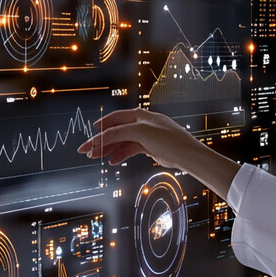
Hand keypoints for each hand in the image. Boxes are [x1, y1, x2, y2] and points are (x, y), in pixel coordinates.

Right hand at [77, 108, 199, 167]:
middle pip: (116, 131)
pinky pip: (129, 149)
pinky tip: (113, 161)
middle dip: (102, 141)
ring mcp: (145, 136)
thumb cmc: (168, 139)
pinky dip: (120, 154)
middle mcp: (141, 124)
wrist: (187, 155)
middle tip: (88, 151)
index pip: (115, 119)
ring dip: (109, 149)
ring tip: (97, 158)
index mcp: (139, 115)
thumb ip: (119, 132)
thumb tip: (102, 135)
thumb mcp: (140, 132)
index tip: (90, 136)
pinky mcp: (149, 147)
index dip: (101, 127)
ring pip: (122, 142)